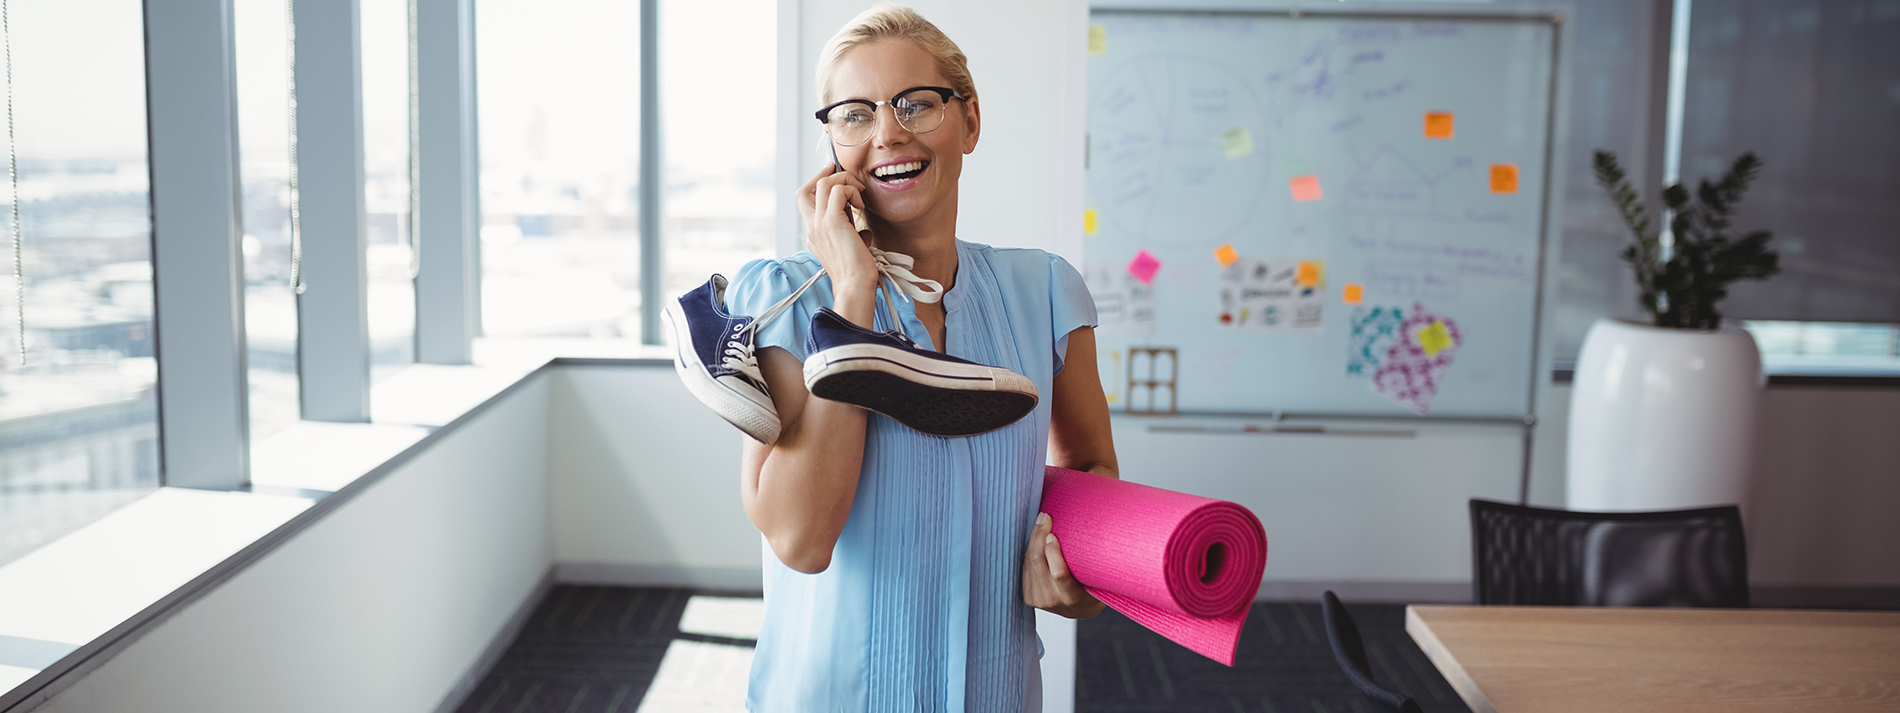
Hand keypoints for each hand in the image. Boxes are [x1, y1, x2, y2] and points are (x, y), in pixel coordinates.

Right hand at [795, 163, 879, 301]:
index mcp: (813, 233)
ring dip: (844, 182)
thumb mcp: (851, 248)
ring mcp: (819, 224)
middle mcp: (811, 227)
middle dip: (826, 175)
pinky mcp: (831, 222)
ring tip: (859, 194)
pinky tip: (861, 205)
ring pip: (823, 184)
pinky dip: (852, 192)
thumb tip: (863, 231)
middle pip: (806, 188)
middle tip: (846, 175)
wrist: (855, 286)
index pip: (805, 200)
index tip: (834, 174)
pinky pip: (838, 191)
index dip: (817, 183)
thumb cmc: (857, 272)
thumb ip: (851, 236)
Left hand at [1022, 512, 1105, 618]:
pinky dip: (1030, 549)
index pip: (1058, 573)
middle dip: (1040, 536)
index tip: (1053, 533)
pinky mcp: (1028, 596)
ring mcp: (1037, 599)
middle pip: (1038, 562)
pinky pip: (1026, 566)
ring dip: (1034, 539)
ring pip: (1029, 562)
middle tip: (1045, 517)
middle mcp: (1051, 600)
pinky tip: (1037, 536)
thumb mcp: (1096, 579)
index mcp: (1072, 598)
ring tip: (1041, 521)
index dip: (1052, 552)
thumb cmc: (1092, 589)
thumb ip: (1090, 562)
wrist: (1079, 611)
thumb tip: (1094, 529)